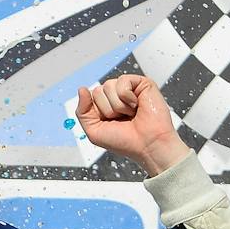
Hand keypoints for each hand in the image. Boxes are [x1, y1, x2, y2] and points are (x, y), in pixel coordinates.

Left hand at [74, 75, 189, 176]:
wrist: (148, 146)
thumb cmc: (125, 142)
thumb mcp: (94, 132)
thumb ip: (82, 112)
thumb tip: (81, 89)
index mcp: (105, 106)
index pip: (89, 97)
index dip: (98, 112)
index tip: (111, 124)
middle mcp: (116, 96)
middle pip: (97, 91)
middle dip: (108, 110)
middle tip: (123, 119)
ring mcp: (129, 89)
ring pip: (108, 86)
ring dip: (119, 106)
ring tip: (132, 114)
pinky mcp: (141, 83)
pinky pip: (122, 81)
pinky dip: (127, 97)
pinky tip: (137, 105)